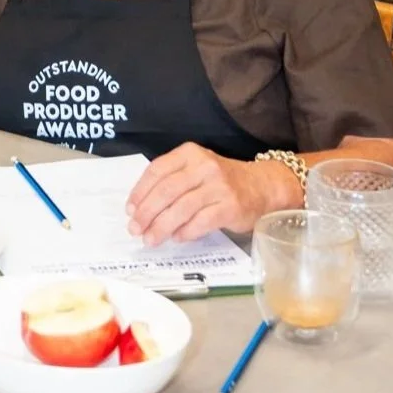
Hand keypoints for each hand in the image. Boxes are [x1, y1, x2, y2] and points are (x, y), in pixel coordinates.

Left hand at [125, 142, 297, 245]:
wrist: (263, 186)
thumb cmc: (221, 180)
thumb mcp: (195, 169)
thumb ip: (172, 181)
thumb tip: (141, 208)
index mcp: (189, 154)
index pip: (156, 171)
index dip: (140, 192)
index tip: (130, 210)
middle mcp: (203, 166)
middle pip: (166, 191)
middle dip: (147, 213)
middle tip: (135, 229)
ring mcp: (218, 186)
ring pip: (181, 208)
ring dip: (161, 227)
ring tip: (151, 239)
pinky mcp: (230, 207)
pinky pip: (201, 222)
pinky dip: (185, 232)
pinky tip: (177, 238)